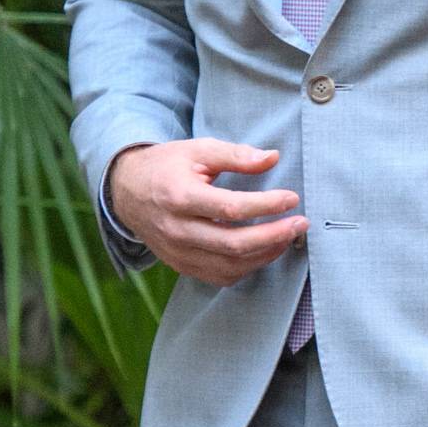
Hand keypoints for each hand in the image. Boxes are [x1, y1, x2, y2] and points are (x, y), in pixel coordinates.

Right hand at [108, 138, 305, 287]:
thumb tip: (272, 158)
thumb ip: (235, 155)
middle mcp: (177, 230)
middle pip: (233, 244)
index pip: (230, 207)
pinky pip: (220, 276)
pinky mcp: (181, 266)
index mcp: (179, 196)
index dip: (266, 205)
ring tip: (288, 237)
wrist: (127, 192)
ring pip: (230, 266)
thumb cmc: (167, 167)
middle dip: (274, 236)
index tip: (292, 198)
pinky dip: (248, 267)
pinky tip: (265, 250)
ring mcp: (177, 252)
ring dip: (266, 254)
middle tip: (301, 223)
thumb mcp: (198, 150)